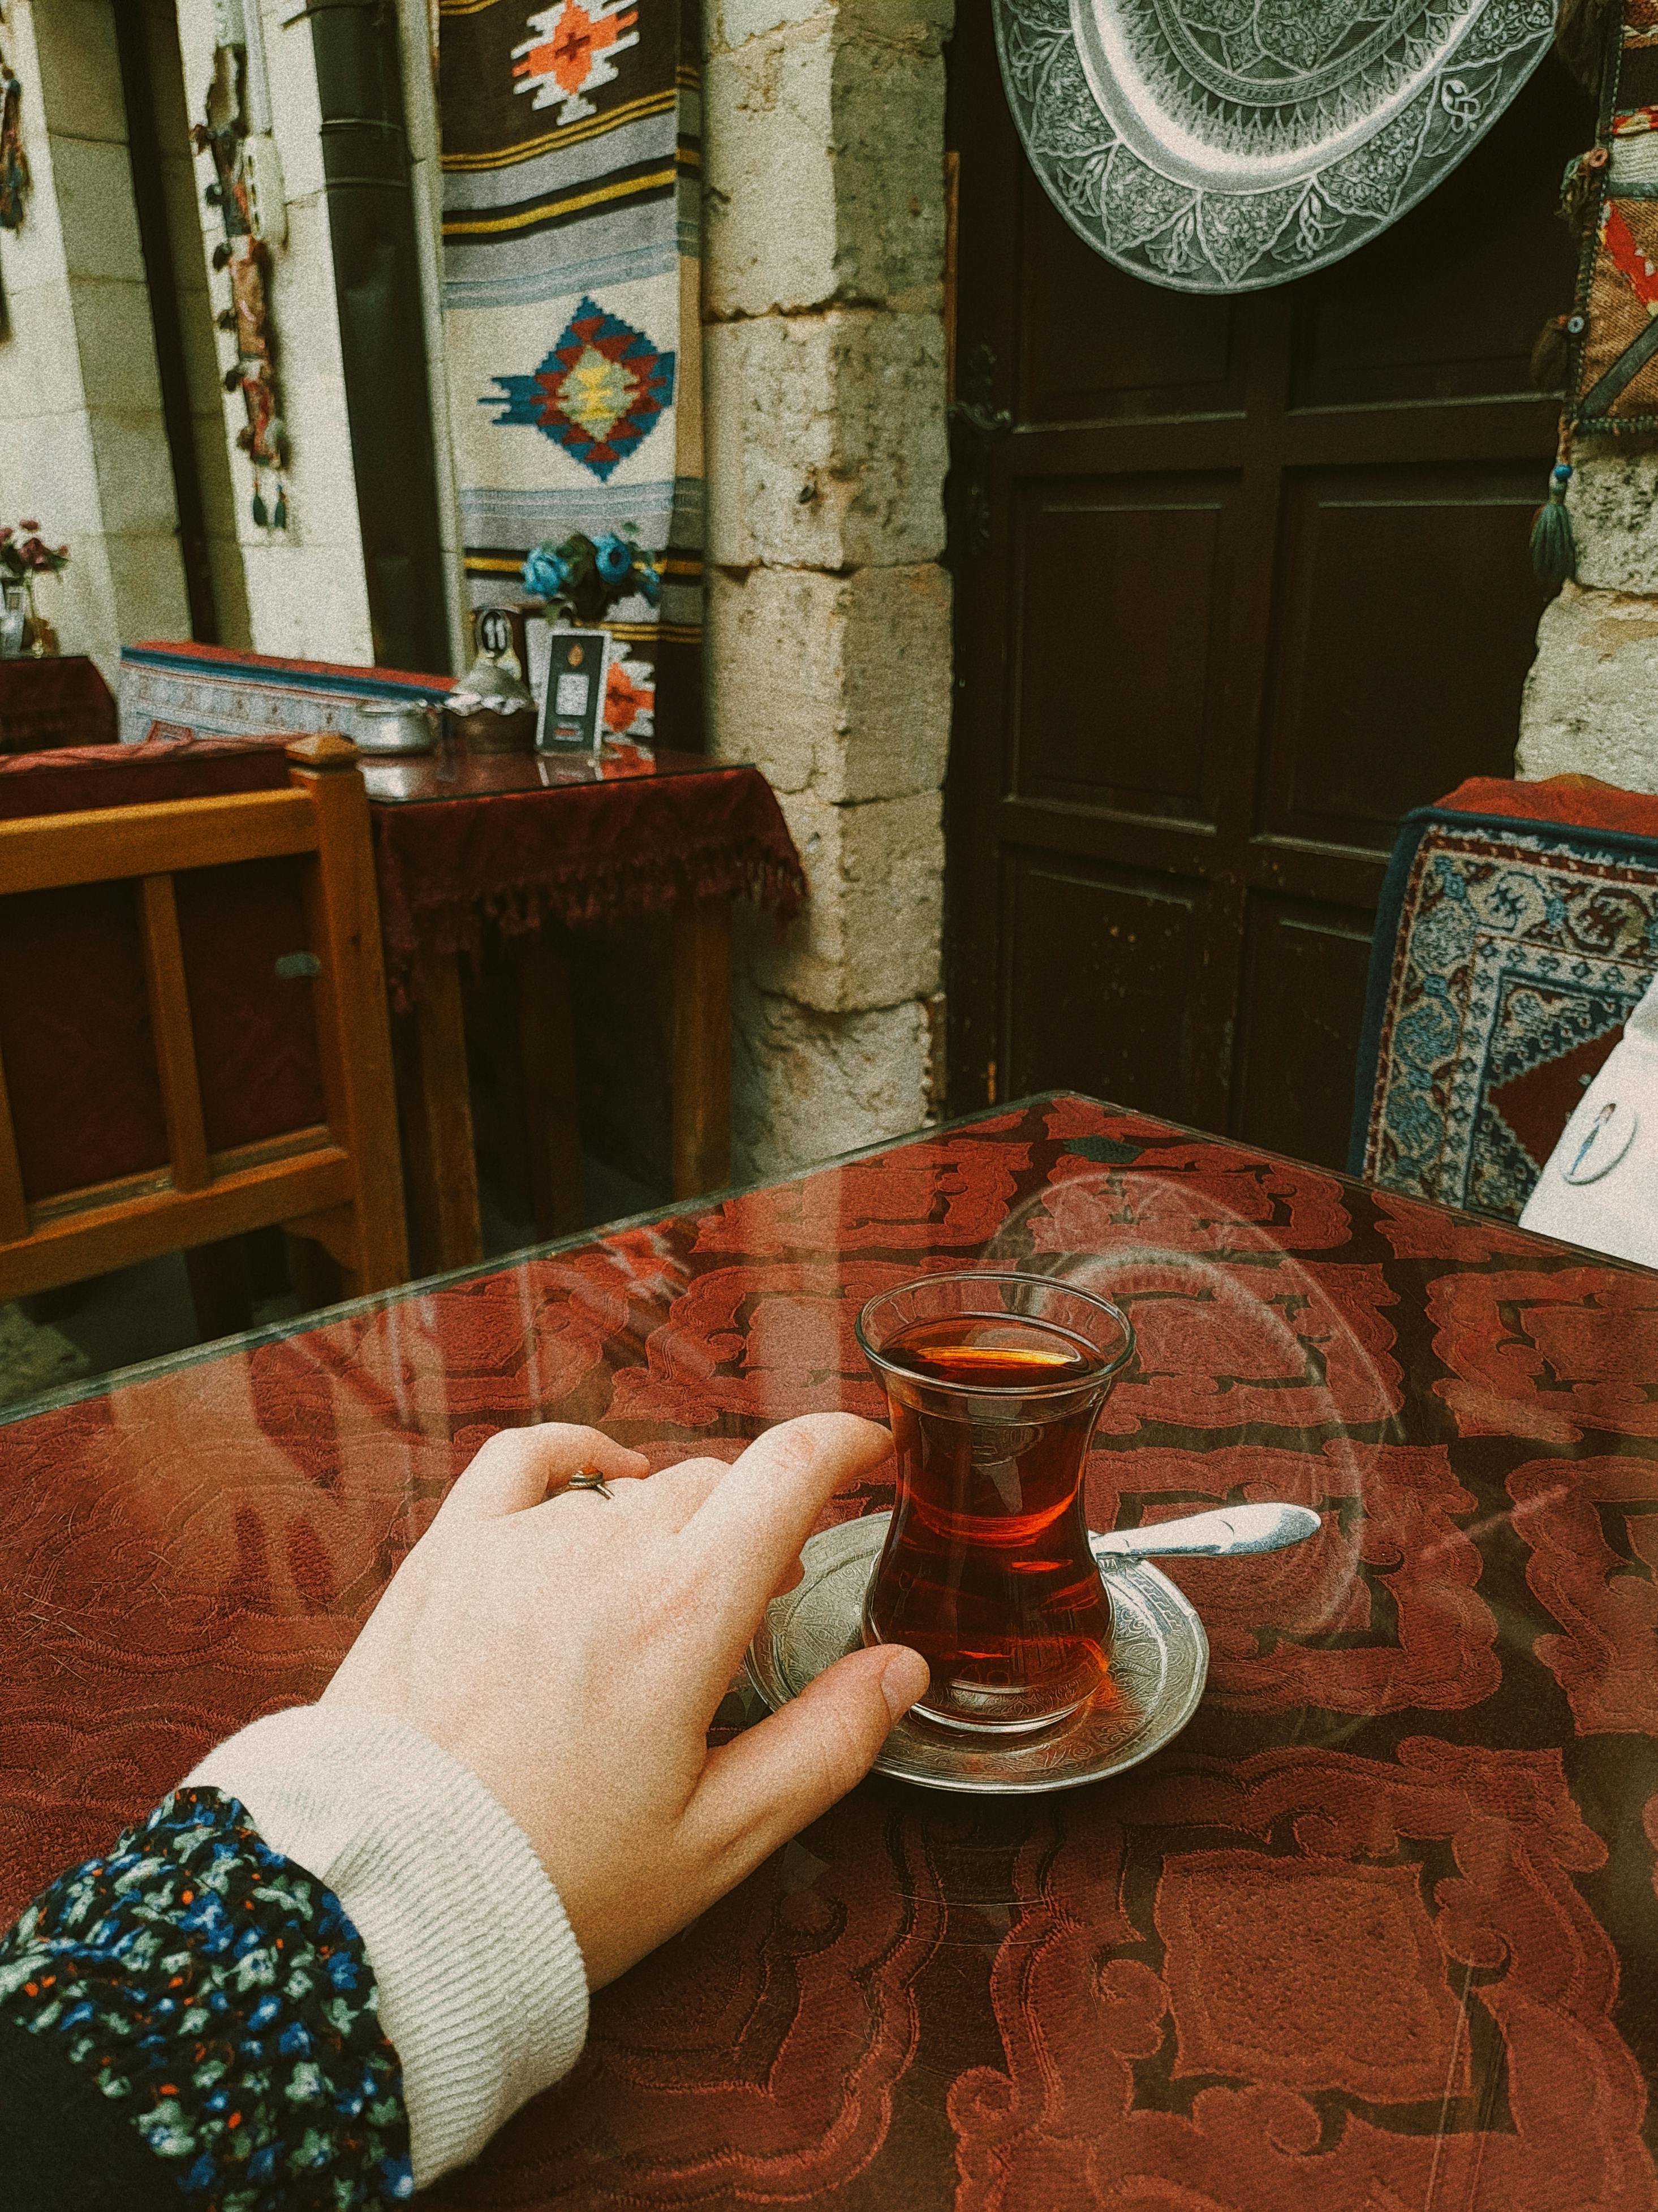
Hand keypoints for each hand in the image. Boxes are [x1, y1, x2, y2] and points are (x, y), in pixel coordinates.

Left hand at [322, 1414, 928, 1986]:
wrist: (390, 1901)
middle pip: (713, 1488)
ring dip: (663, 1529)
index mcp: (683, 1616)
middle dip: (753, 1527)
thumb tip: (902, 1669)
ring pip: (629, 1492)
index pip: (787, 1471)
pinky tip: (599, 1475)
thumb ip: (826, 1743)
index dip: (844, 1442)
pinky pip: (523, 1459)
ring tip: (656, 1612)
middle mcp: (603, 1554)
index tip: (871, 1447)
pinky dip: (575, 1454)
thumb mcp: (719, 1839)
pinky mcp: (448, 1555)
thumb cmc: (559, 1883)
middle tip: (756, 1603)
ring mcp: (518, 1545)